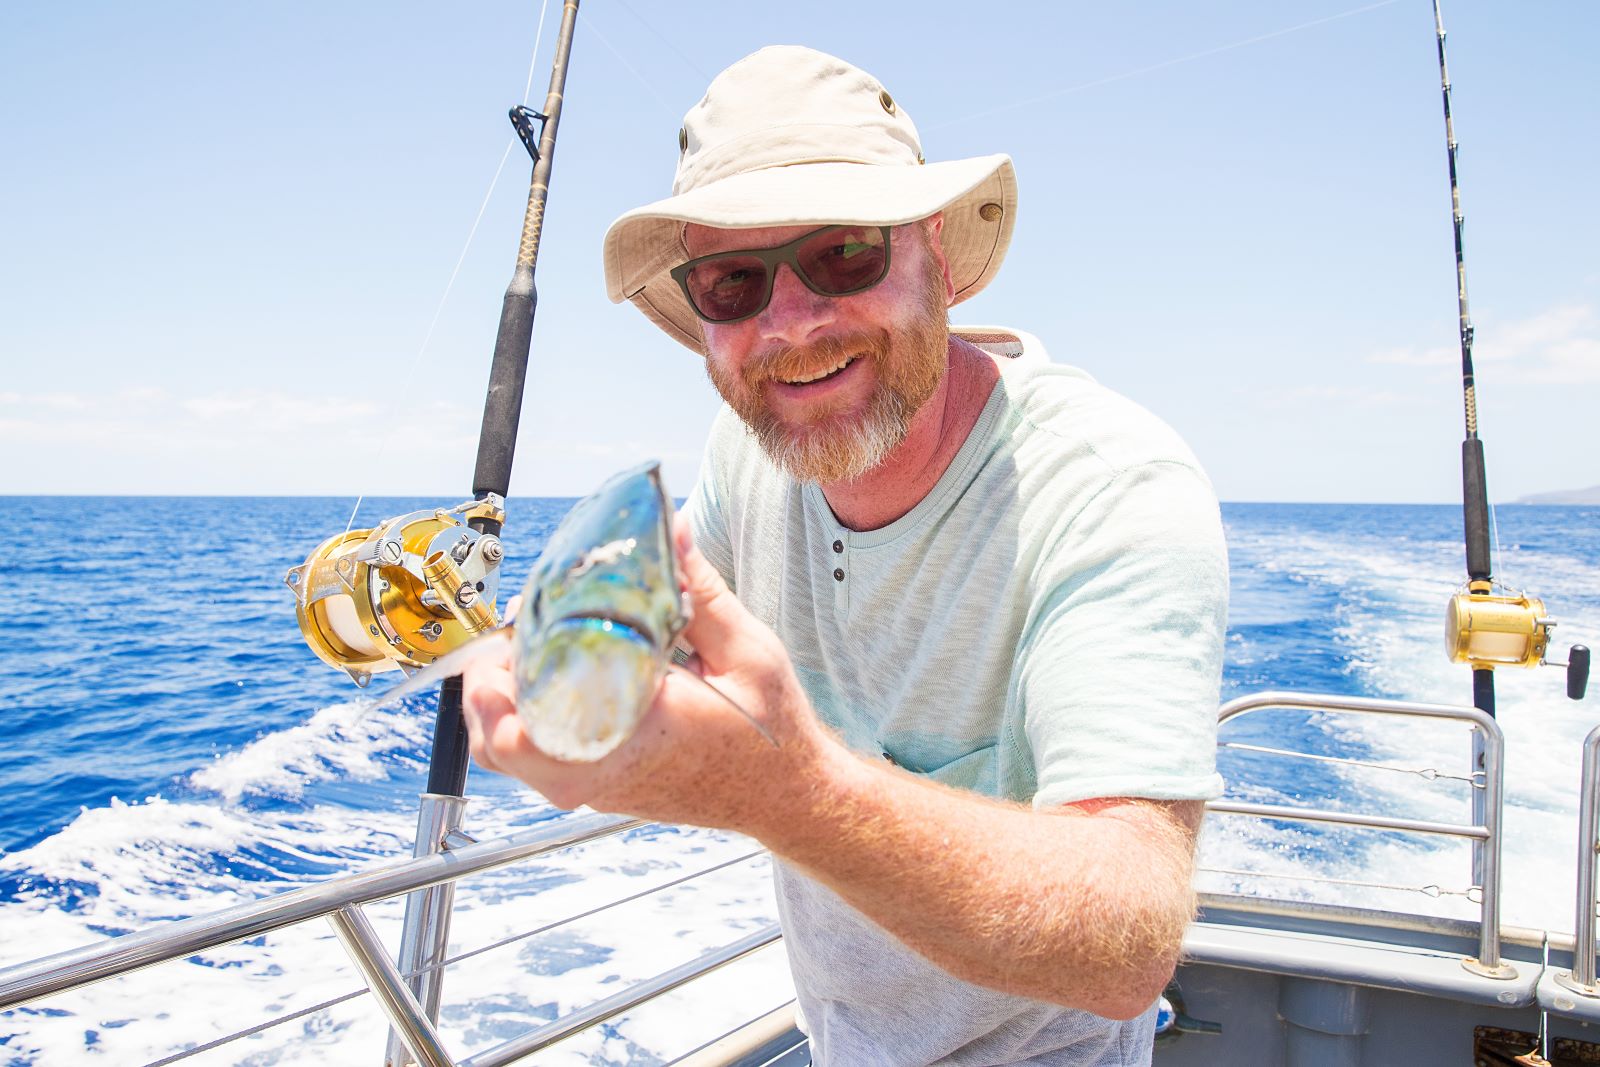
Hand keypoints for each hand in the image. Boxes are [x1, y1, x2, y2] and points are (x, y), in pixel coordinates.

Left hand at [460, 513, 831, 832]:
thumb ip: (700, 593)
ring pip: (507, 758)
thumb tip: (670, 530)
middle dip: (488, 682)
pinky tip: (550, 680)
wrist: (788, 796)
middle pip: (498, 744)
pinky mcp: (599, 789)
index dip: (503, 670)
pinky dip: (522, 723)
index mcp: (632, 739)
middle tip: (512, 632)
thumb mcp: (747, 652)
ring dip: (499, 706)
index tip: (517, 624)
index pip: (528, 725)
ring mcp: (595, 787)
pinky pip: (533, 764)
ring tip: (521, 653)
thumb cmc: (772, 735)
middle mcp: (601, 772)